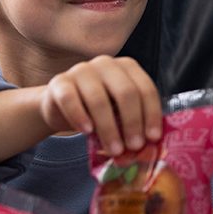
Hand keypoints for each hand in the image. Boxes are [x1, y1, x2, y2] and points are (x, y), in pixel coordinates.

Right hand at [40, 56, 161, 155]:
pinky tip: (87, 131)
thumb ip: (135, 126)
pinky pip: (70, 99)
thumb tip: (150, 148)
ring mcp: (81, 70)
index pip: (145, 88)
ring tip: (114, 149)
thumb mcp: (120, 116)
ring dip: (108, 128)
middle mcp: (106, 64)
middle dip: (132, 122)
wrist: (62, 107)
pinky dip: (80, 116)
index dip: (151, 114)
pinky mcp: (59, 82)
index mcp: (127, 67)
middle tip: (134, 146)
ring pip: (98, 99)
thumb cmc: (99, 111)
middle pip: (125, 92)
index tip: (152, 138)